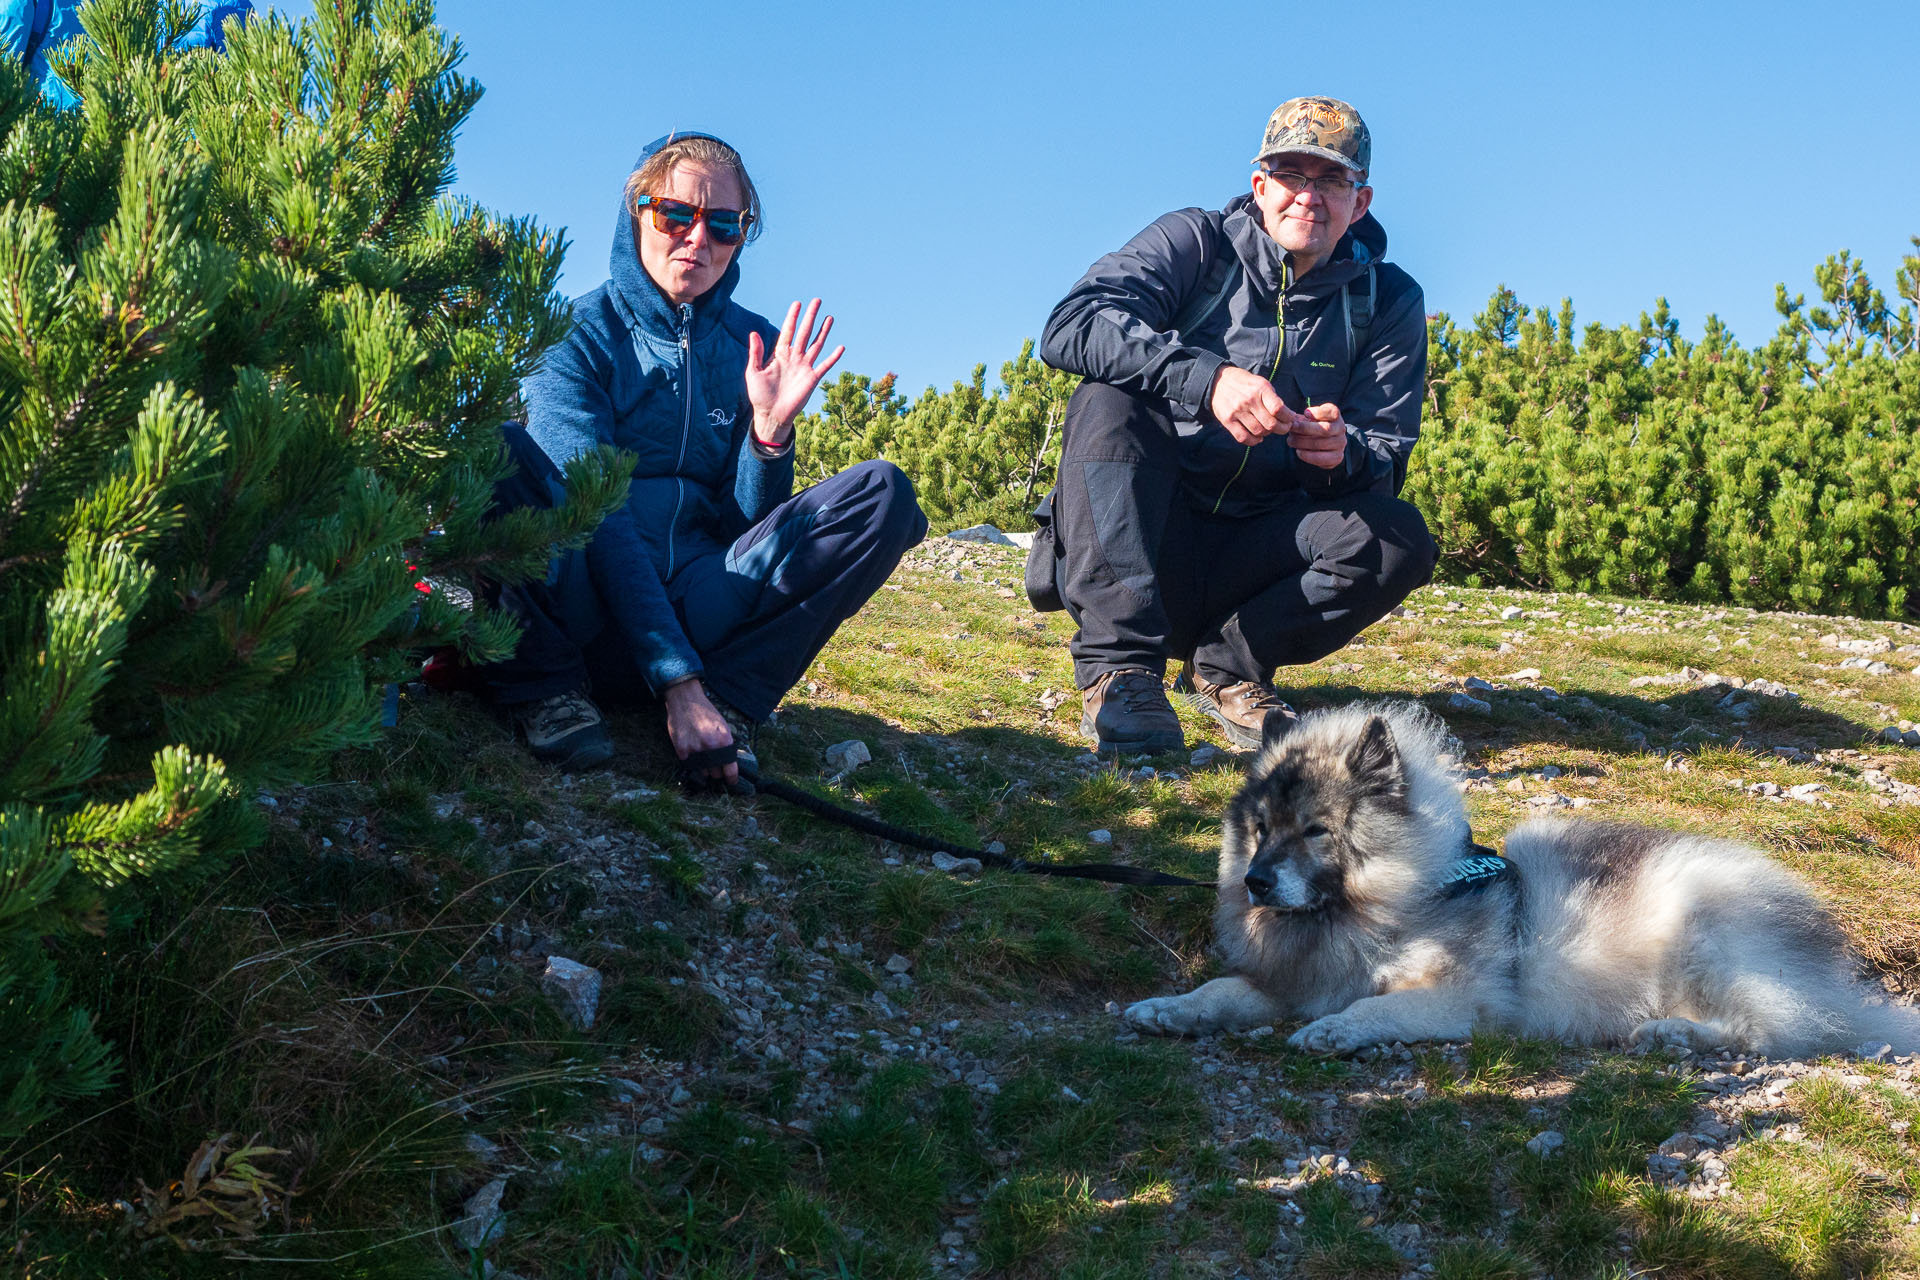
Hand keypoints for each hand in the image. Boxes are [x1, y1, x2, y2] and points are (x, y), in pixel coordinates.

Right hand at [663, 678, 736, 782]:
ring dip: (703, 768)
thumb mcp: (723, 726)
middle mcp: (710, 747)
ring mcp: (694, 749)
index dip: (731, 778)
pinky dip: (691, 760)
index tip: (731, 782)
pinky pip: (689, 764)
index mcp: (724, 741)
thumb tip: (728, 763)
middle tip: (715, 767)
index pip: (730, 769)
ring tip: (702, 756)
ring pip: (702, 771)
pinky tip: (691, 749)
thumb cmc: (706, 712)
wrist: (686, 700)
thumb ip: (725, 745)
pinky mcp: (681, 750)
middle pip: (715, 773)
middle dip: (717, 772)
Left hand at [746, 298, 845, 445]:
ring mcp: (804, 367)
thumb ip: (756, 353)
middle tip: (816, 300)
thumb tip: (753, 333)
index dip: (792, 317)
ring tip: (830, 317)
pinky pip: (825, 365)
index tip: (797, 303)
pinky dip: (833, 357)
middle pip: (804, 332)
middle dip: (810, 316)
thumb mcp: (753, 372)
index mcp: (780, 354)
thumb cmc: (759, 395)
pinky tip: (841, 347)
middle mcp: (794, 357)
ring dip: (823, 331)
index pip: (788, 331)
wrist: (771, 415)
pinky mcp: (812, 379)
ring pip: (816, 344)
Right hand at [1208, 366, 1298, 445]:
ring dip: (1267, 434)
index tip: (1290, 420)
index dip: (1288, 418)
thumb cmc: (1245, 384)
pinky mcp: (1227, 420)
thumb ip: (1276, 400)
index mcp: (1261, 388)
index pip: (1278, 409)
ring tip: (1268, 430)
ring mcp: (1237, 411)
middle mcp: (1249, 400)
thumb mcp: (1262, 384)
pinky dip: (1253, 441)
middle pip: (1270, 424)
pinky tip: (1257, 437)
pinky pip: (1243, 437)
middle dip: (1281, 429)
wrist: (1218, 382)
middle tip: (1282, 428)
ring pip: (1258, 432)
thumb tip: (1295, 417)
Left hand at [1288, 402, 1348, 469]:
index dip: (1318, 412)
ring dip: (1302, 443)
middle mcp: (1341, 430)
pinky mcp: (1337, 457)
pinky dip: (1307, 456)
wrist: (1326, 442)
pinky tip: (1299, 452)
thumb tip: (1295, 420)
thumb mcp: (1311, 417)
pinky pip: (1321, 458)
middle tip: (1291, 429)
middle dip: (1304, 429)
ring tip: (1291, 441)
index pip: (1331, 412)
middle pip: (1325, 430)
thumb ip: (1305, 416)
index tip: (1305, 413)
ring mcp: (1340, 444)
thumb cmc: (1314, 426)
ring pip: (1320, 444)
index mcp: (1336, 417)